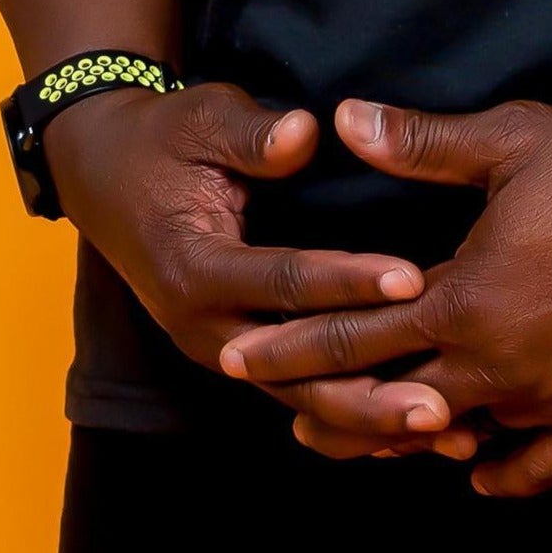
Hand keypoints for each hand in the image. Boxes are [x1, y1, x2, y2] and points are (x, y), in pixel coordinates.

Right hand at [46, 81, 460, 454]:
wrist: (108, 176)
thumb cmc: (164, 141)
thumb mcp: (201, 118)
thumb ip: (252, 134)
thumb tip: (305, 134)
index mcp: (195, 268)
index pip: (283, 281)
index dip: (348, 282)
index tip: (412, 281)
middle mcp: (207, 328)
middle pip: (295, 373)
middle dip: (369, 394)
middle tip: (440, 404)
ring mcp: (223, 349)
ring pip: (301, 401)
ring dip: (370, 420)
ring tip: (442, 433)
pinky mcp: (242, 355)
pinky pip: (299, 394)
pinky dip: (352, 416)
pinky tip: (410, 431)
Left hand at [218, 98, 551, 493]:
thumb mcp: (513, 142)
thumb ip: (423, 146)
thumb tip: (345, 120)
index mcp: (462, 300)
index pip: (352, 333)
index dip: (289, 345)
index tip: (237, 358)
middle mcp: (493, 369)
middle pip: (387, 405)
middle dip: (327, 407)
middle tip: (284, 416)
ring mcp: (546, 406)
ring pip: (451, 443)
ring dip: (400, 443)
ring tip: (360, 444)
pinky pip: (532, 471)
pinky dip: (494, 473)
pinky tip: (472, 470)